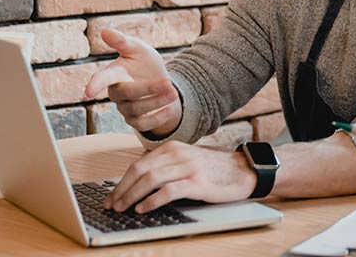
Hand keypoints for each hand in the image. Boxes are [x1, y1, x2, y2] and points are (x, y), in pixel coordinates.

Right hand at [84, 29, 181, 135]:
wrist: (162, 83)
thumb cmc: (144, 63)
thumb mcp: (138, 49)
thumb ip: (123, 41)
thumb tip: (105, 30)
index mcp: (114, 73)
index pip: (102, 78)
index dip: (95, 83)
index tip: (88, 91)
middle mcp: (117, 92)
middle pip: (127, 93)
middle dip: (148, 89)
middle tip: (168, 83)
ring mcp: (125, 108)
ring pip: (137, 110)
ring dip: (157, 102)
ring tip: (174, 92)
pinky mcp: (136, 121)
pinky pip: (143, 125)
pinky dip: (158, 118)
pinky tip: (170, 109)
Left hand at [106, 141, 255, 212]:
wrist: (244, 170)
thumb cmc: (215, 168)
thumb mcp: (188, 160)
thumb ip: (167, 165)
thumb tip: (140, 181)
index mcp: (173, 148)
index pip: (139, 164)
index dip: (122, 181)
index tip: (112, 195)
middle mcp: (178, 154)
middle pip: (140, 170)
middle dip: (121, 189)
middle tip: (111, 204)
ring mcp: (188, 167)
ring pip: (150, 179)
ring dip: (131, 195)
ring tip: (122, 208)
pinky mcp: (197, 182)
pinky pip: (168, 191)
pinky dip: (151, 200)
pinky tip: (143, 208)